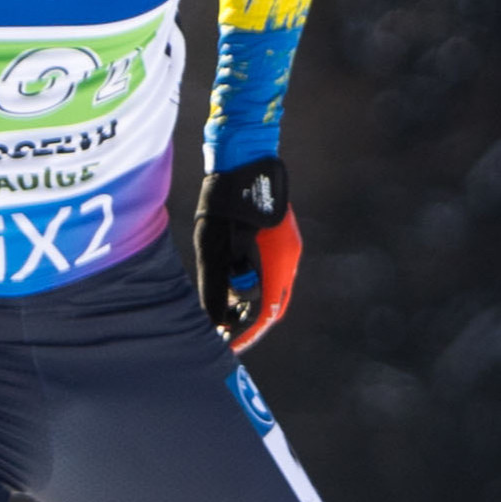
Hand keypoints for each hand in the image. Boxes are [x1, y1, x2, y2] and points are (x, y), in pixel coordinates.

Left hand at [190, 155, 299, 352]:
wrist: (244, 153)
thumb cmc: (226, 198)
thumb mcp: (214, 246)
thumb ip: (215, 285)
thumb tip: (212, 320)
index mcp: (276, 262)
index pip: (266, 313)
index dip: (246, 334)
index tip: (226, 348)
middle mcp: (287, 257)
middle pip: (272, 303)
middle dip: (247, 322)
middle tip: (221, 334)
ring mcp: (285, 244)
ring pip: (270, 286)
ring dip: (248, 301)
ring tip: (221, 310)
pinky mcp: (278, 235)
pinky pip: (268, 269)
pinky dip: (250, 283)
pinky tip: (229, 281)